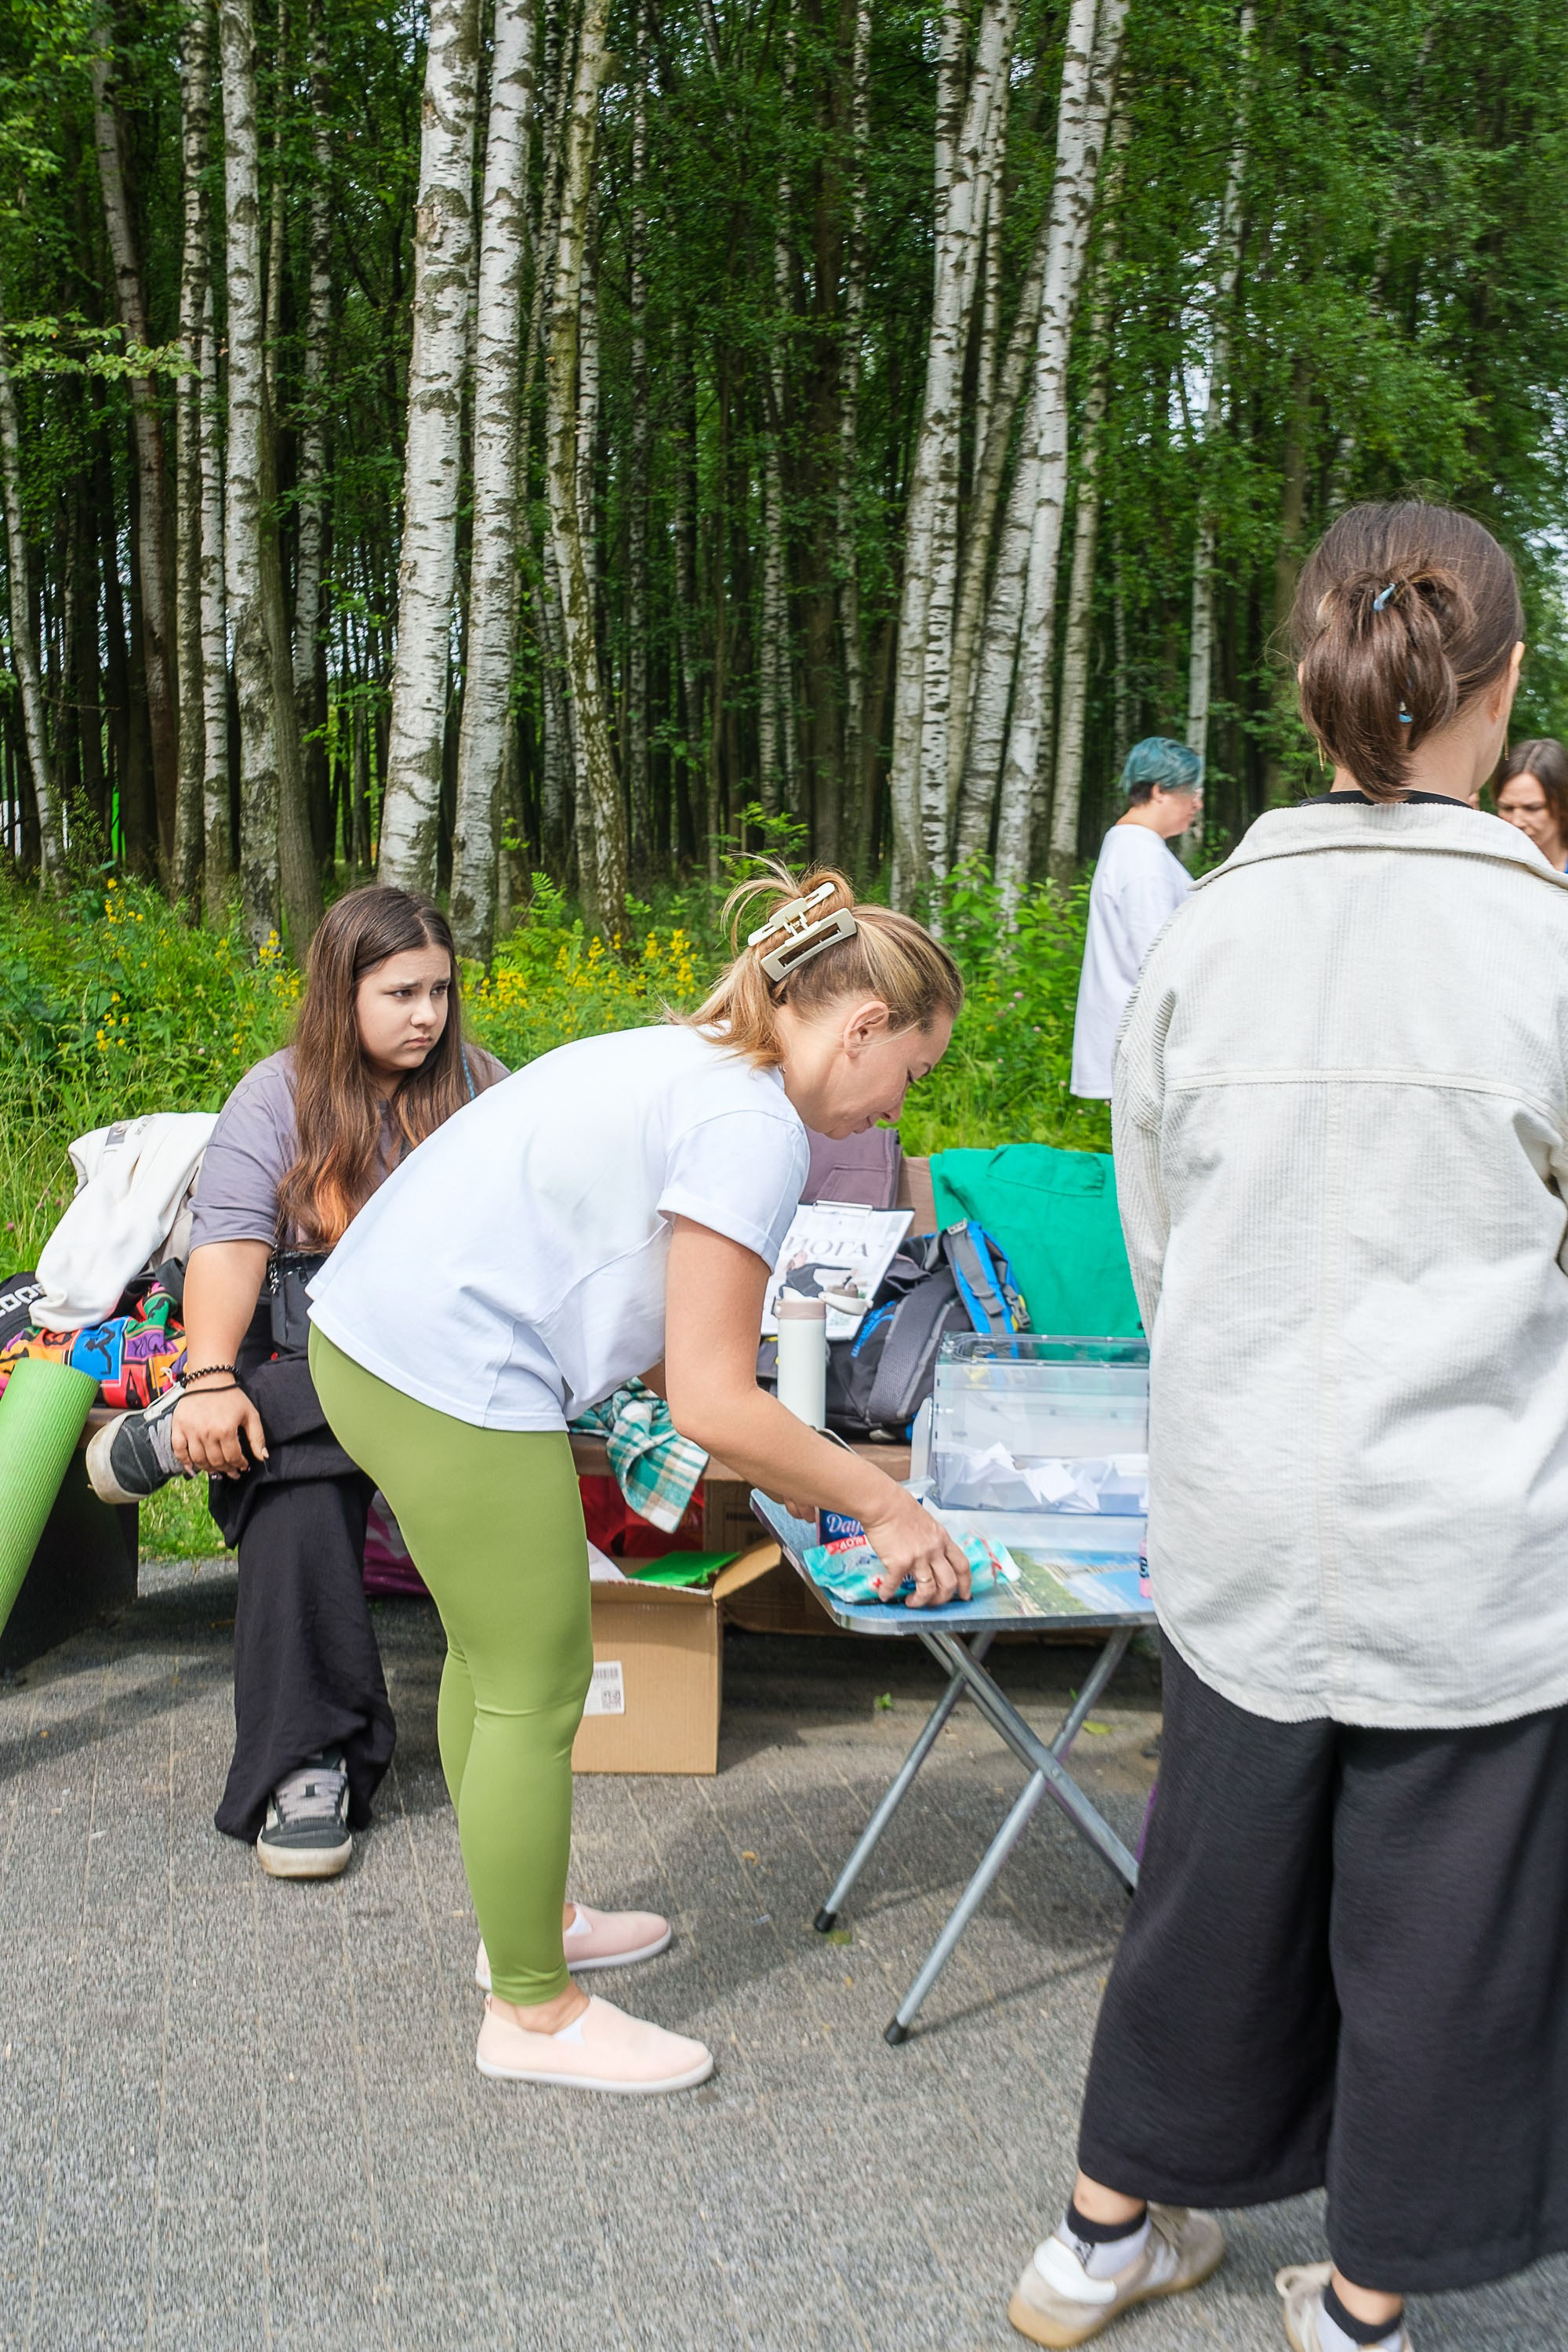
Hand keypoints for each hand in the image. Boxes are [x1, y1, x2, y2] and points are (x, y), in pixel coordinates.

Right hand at [172, 1384, 267, 1477]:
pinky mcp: (178, 1427)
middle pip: (217, 1461)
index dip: (240, 1465)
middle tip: (232, 1472)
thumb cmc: (231, 1396)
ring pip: (199, 1460)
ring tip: (217, 1470)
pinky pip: (179, 1451)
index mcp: (226, 1430)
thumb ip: (257, 1437)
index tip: (243, 1466)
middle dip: (227, 1469)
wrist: (209, 1379)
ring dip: (210, 1469)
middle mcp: (207, 1433)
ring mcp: (191, 1431)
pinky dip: (185, 1462)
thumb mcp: (250, 1414)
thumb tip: (262, 1457)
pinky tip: (193, 1468)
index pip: (233, 1457)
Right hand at [856, 1487, 970, 1609]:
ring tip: (911, 1602)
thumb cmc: (900, 1507)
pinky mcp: (899, 1563)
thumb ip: (931, 1540)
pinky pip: (895, 1585)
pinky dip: (889, 1592)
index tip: (964, 1595)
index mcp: (943, 1540)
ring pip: (928, 1589)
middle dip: (942, 1598)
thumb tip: (927, 1555)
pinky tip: (884, 1594)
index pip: (962, 1566)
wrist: (883, 1503)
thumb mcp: (927, 1523)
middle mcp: (934, 1550)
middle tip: (932, 1602)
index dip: (966, 1584)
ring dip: (920, 1601)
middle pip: (949, 1583)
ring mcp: (918, 1557)